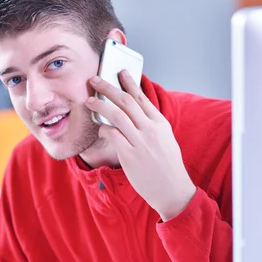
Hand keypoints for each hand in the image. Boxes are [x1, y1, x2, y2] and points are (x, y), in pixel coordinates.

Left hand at [86, 71, 195, 220]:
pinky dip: (104, 128)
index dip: (130, 82)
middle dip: (109, 88)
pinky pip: (112, 135)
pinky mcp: (129, 155)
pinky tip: (99, 127)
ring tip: (89, 100)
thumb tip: (136, 111)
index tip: (120, 72)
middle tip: (95, 80)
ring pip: (117, 115)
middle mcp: (150, 129)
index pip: (142, 97)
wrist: (172, 189)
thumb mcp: (165, 139)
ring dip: (101, 105)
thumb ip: (152, 124)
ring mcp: (140, 142)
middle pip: (126, 101)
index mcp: (160, 123)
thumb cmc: (167, 165)